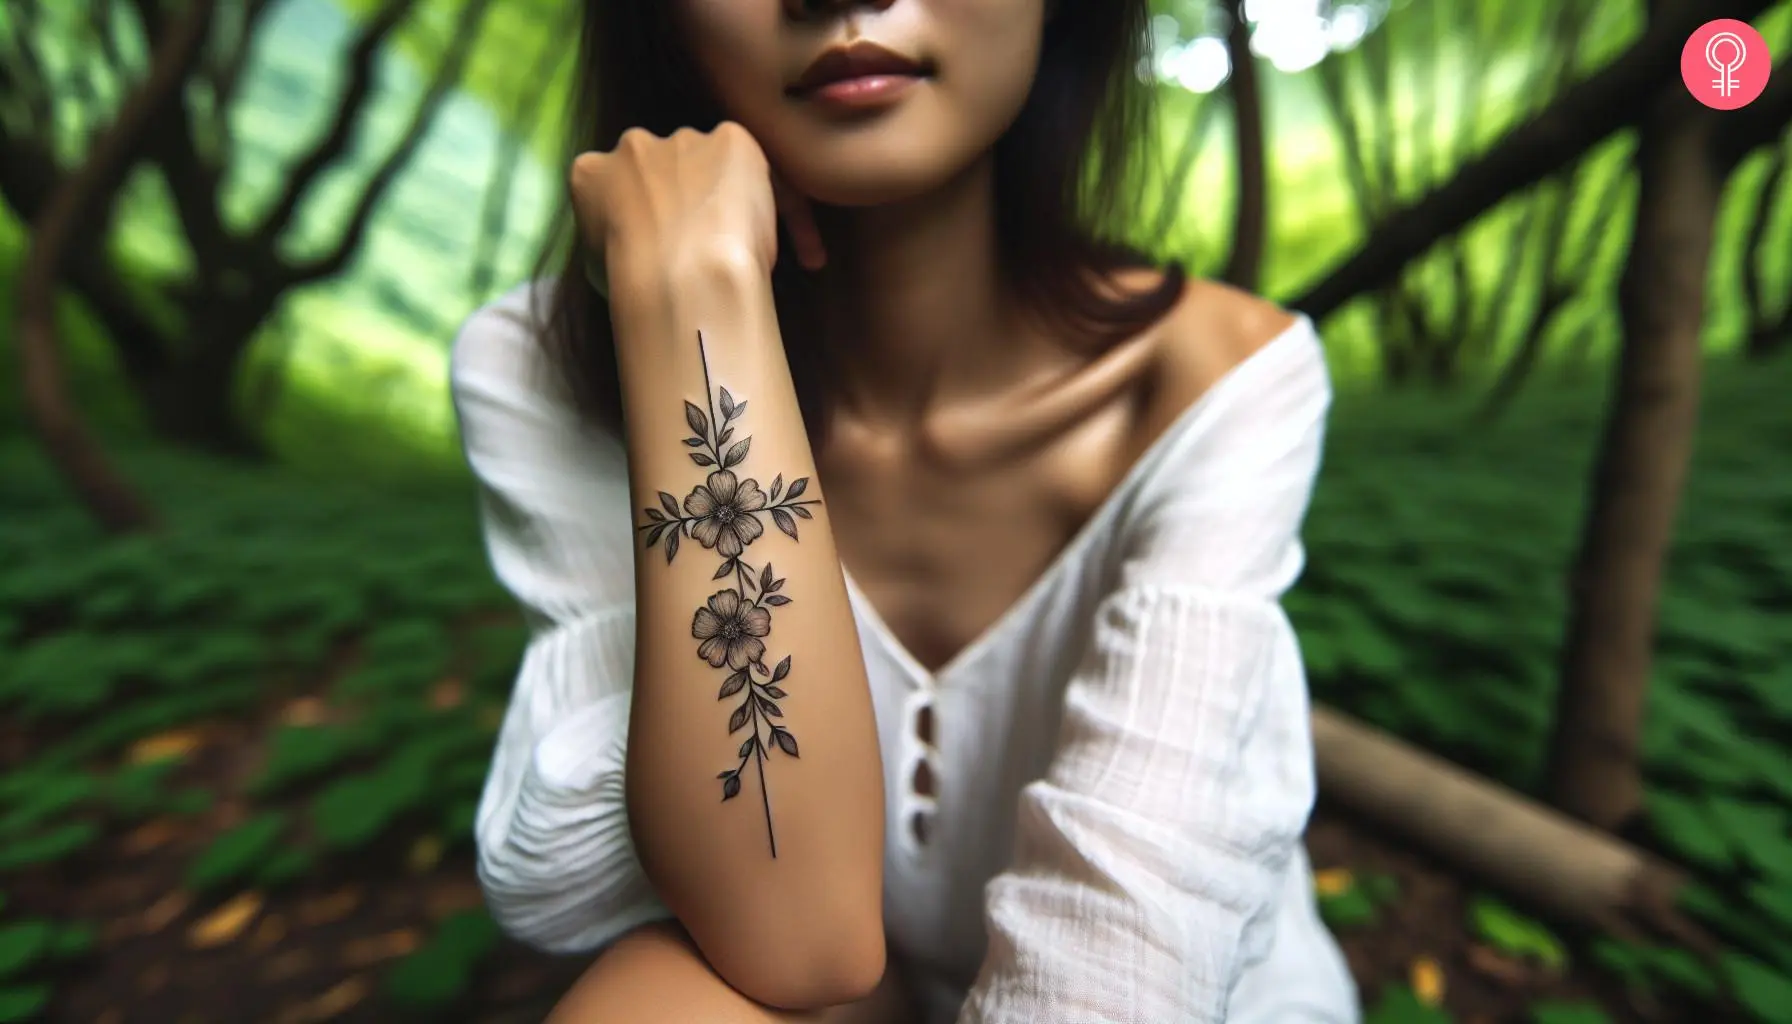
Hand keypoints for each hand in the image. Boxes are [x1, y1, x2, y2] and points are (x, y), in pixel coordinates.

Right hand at [569, 122, 825, 288]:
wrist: (677, 271)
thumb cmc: (632, 283)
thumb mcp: (600, 269)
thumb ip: (614, 244)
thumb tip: (629, 258)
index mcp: (590, 173)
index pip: (617, 189)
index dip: (644, 219)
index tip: (664, 248)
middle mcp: (634, 144)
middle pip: (665, 168)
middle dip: (687, 199)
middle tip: (711, 247)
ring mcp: (684, 138)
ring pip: (713, 166)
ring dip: (732, 200)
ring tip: (763, 253)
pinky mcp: (732, 139)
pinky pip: (763, 174)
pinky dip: (786, 209)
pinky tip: (805, 252)